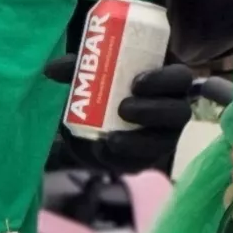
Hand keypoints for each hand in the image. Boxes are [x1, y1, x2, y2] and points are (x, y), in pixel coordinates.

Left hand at [50, 62, 228, 174]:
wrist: (94, 123)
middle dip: (153, 111)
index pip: (180, 77)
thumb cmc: (104, 88)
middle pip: (179, 112)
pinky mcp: (148, 159)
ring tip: (111, 138)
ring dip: (139, 141)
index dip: (163, 80)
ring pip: (164, 143)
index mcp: (167, 81)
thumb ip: (78, 69)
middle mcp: (173, 109)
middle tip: (123, 108)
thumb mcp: (93, 74)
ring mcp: (164, 137)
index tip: (135, 82)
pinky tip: (102, 151)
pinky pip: (141, 163)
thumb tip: (52, 69)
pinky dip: (121, 158)